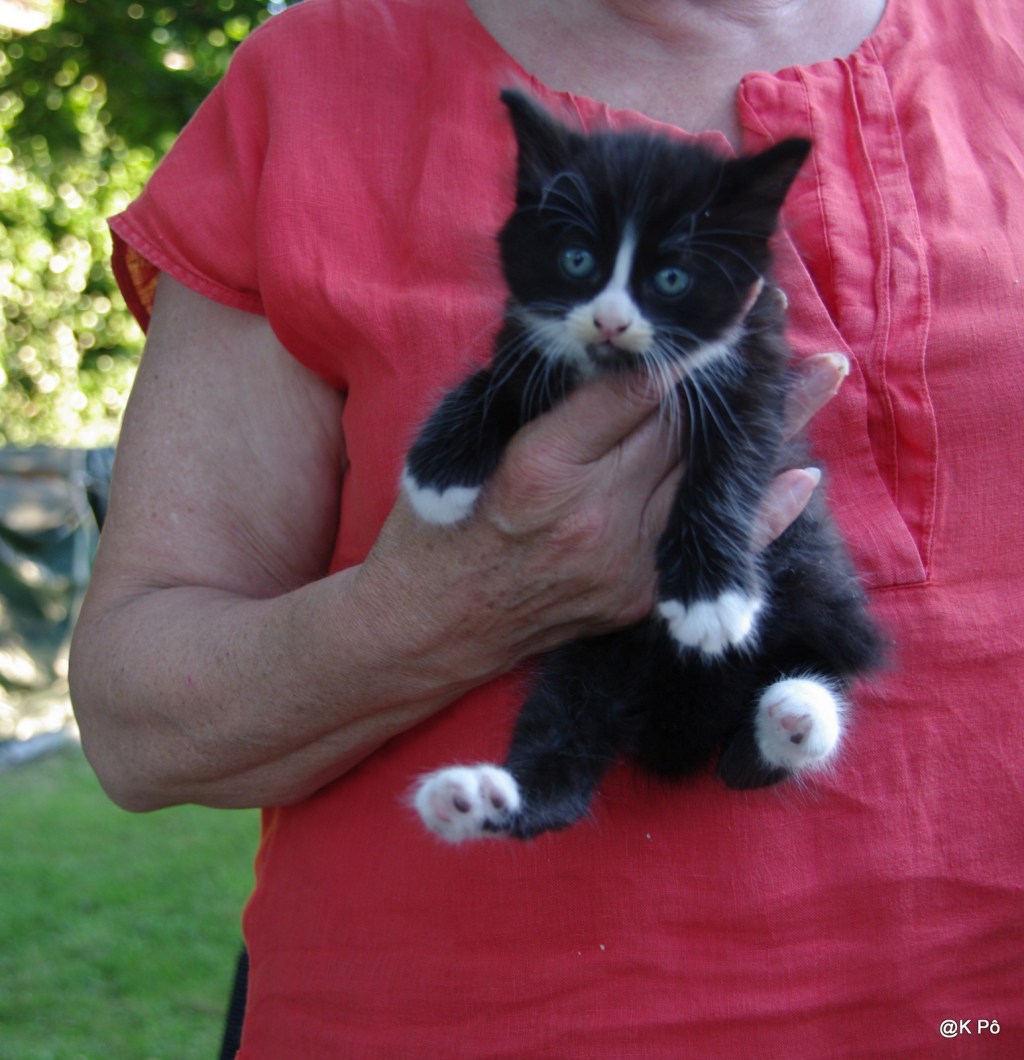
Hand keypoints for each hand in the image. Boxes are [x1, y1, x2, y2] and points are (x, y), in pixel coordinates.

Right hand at [357, 352, 848, 680]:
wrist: (431, 624)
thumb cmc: (439, 525)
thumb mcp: (469, 444)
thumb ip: (537, 398)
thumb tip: (611, 351)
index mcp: (542, 463)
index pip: (636, 390)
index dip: (687, 345)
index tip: (726, 306)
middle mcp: (594, 512)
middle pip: (685, 429)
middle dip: (736, 373)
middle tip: (783, 322)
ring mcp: (625, 562)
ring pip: (709, 478)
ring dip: (768, 427)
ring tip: (822, 376)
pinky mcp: (639, 597)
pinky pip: (709, 545)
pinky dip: (760, 512)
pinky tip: (800, 474)